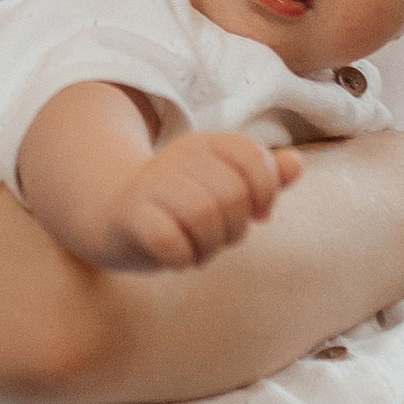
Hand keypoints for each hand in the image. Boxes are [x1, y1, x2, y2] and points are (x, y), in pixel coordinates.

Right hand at [100, 129, 302, 271]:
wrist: (107, 212)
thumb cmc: (179, 202)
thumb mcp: (222, 184)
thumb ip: (262, 177)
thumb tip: (296, 166)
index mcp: (205, 145)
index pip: (250, 155)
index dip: (265, 189)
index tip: (258, 213)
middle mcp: (177, 158)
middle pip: (232, 194)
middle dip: (236, 228)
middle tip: (219, 237)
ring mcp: (151, 186)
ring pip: (203, 215)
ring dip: (210, 245)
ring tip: (199, 248)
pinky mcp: (130, 217)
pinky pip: (168, 241)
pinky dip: (182, 258)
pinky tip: (178, 258)